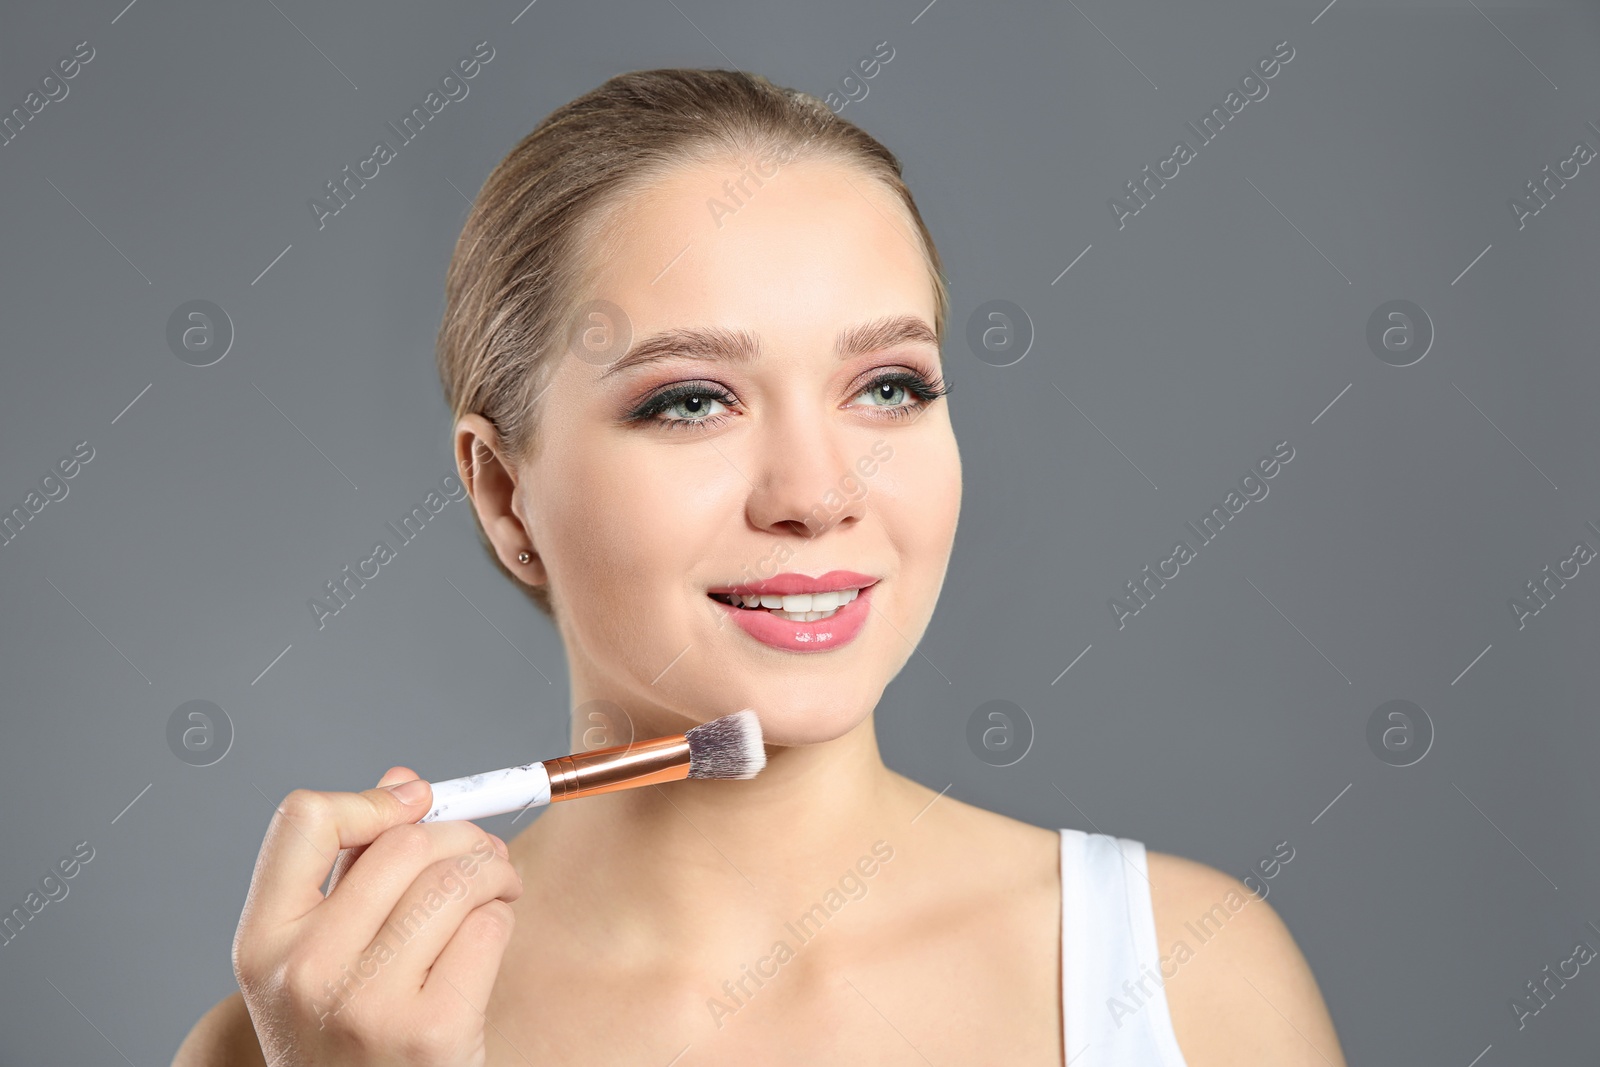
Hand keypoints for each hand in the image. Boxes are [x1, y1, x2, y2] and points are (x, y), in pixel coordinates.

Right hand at [232, 766, 522, 1065]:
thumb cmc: (344, 1040)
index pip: (303, 820)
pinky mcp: (431, 1032)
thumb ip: (351, 870)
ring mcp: (367, 1004)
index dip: (371, 799)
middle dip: (461, 835)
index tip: (417, 804)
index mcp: (262, 941)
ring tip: (496, 888)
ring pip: (456, 881)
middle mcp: (304, 970)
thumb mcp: (318, 958)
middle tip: (482, 854)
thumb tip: (402, 784)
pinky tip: (486, 941)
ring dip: (493, 873)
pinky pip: (489, 929)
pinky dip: (501, 921)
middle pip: (405, 844)